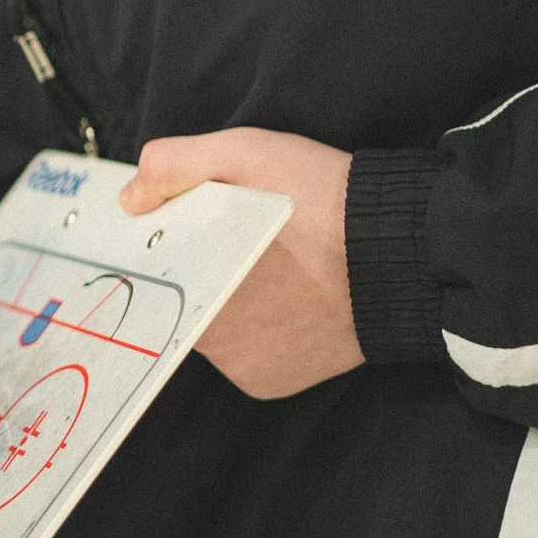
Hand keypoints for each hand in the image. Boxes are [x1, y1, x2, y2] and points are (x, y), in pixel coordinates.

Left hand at [120, 126, 359, 399]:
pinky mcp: (270, 385)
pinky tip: (287, 302)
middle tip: (242, 243)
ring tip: (272, 270)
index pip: (158, 268)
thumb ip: (176, 164)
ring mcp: (240, 367)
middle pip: (183, 296)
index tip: (194, 230)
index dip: (173, 246)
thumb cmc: (326, 200)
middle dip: (204, 271)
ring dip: (229, 303)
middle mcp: (210, 338)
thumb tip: (131, 198)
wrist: (406, 254)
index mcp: (194, 281)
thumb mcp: (247, 152)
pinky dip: (258, 333)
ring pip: (213, 328)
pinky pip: (245, 355)